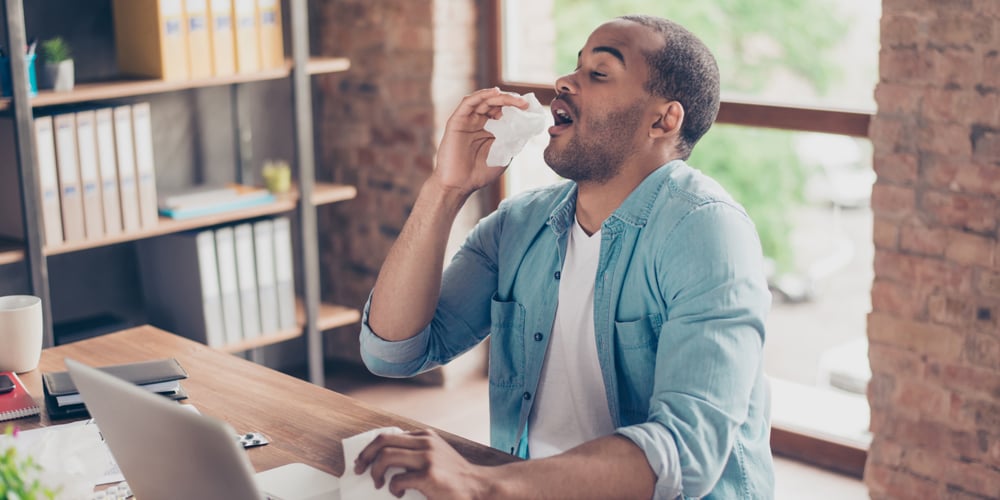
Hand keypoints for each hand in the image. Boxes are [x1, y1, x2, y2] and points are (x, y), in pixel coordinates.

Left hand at [353, 429, 492, 498]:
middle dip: (365, 456)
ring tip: (379, 484)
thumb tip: (385, 458)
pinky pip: (398, 479)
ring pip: (386, 457)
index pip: (388, 435)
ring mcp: (427, 457)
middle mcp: (425, 442)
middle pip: (382, 441)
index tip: (362, 461)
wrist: (478, 487)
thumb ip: (416, 450)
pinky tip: (399, 493)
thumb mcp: (437, 453)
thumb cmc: (454, 475)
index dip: (369, 448)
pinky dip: (393, 488)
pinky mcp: (429, 475)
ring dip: (376, 472)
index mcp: (425, 436)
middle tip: (359, 470)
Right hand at [433, 88, 527, 197]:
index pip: (504, 112)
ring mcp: (467, 120)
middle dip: (511, 101)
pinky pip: (468, 102)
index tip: (530, 110)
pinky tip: (495, 92)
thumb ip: (514, 140)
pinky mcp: (457, 120)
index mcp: (489, 130)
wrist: (459, 185)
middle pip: (495, 103)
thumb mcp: (504, 155)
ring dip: (501, 97)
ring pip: (484, 100)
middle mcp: (478, 122)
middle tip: (525, 104)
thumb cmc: (480, 173)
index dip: (517, 109)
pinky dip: (482, 94)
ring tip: (515, 99)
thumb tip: (528, 126)